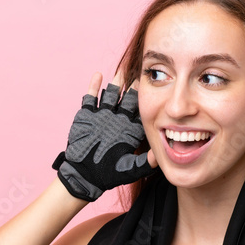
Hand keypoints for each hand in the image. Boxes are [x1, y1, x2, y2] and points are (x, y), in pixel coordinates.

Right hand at [52, 69, 157, 201]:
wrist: (84, 174)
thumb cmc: (108, 174)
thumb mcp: (130, 169)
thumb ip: (145, 163)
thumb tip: (160, 155)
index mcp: (129, 130)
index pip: (141, 111)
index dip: (148, 101)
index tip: (156, 89)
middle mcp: (118, 120)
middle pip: (127, 98)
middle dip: (133, 87)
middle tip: (140, 74)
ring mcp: (102, 116)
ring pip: (111, 94)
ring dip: (116, 83)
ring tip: (122, 70)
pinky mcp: (87, 115)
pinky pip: (91, 97)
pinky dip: (94, 86)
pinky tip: (99, 75)